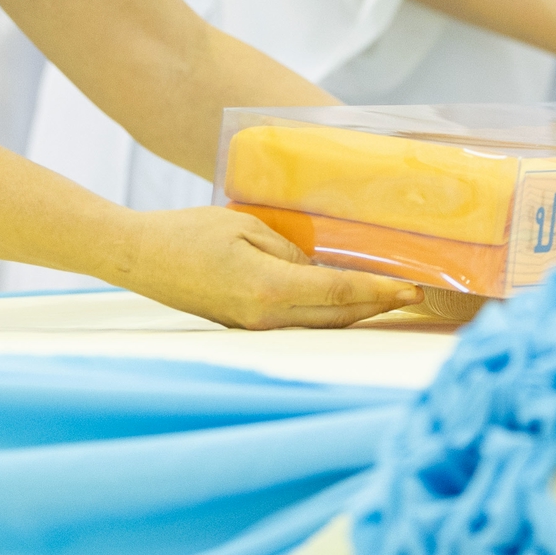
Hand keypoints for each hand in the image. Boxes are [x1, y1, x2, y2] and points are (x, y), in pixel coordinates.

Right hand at [111, 206, 420, 329]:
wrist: (141, 258)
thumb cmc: (188, 233)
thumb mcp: (246, 227)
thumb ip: (291, 249)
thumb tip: (322, 269)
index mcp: (267, 288)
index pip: (339, 294)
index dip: (380, 292)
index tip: (411, 289)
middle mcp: (265, 317)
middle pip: (337, 318)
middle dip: (378, 307)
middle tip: (413, 295)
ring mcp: (254, 327)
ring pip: (320, 324)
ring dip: (356, 313)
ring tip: (387, 299)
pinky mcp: (246, 326)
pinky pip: (298, 323)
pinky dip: (327, 313)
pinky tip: (342, 301)